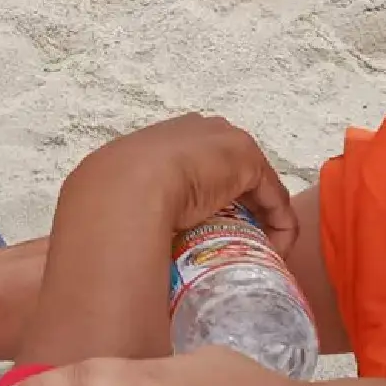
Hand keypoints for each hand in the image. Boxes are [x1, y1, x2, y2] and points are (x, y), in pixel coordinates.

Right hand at [73, 112, 299, 257]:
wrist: (123, 188)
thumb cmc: (110, 198)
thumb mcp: (116, 199)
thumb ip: (125, 209)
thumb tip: (106, 243)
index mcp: (166, 138)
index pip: (199, 165)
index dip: (208, 198)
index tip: (206, 232)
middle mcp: (200, 131)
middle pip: (232, 171)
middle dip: (238, 205)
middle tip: (232, 244)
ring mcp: (226, 142)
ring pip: (255, 186)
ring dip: (260, 219)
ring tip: (253, 254)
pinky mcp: (247, 162)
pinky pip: (273, 200)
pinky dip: (278, 227)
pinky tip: (273, 253)